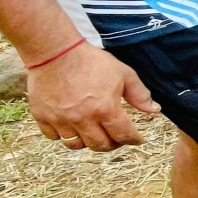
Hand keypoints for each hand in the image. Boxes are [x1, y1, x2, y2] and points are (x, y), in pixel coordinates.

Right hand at [27, 43, 159, 152]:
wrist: (55, 51)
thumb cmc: (91, 61)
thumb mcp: (123, 73)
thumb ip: (139, 94)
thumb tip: (154, 110)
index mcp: (105, 109)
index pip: (123, 135)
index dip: (134, 140)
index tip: (137, 139)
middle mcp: (83, 119)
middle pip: (100, 146)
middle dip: (113, 144)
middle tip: (117, 138)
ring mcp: (61, 120)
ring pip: (76, 145)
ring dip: (88, 142)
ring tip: (94, 134)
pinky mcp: (43, 117)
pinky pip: (54, 137)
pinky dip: (64, 136)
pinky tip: (71, 127)